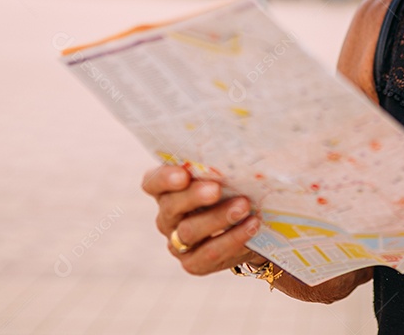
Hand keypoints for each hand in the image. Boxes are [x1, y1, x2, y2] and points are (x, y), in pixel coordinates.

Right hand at [142, 165, 262, 274]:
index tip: (183, 174)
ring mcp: (177, 242)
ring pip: (189, 231)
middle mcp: (168, 215)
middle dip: (194, 196)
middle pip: (170, 206)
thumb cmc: (235, 187)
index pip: (152, 182)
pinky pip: (208, 254)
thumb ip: (223, 162)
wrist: (250, 225)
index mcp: (168, 188)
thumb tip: (245, 141)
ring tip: (244, 206)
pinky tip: (251, 226)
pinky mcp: (193, 263)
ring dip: (218, 218)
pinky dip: (232, 240)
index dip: (164, 178)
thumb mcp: (227, 173)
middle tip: (217, 189)